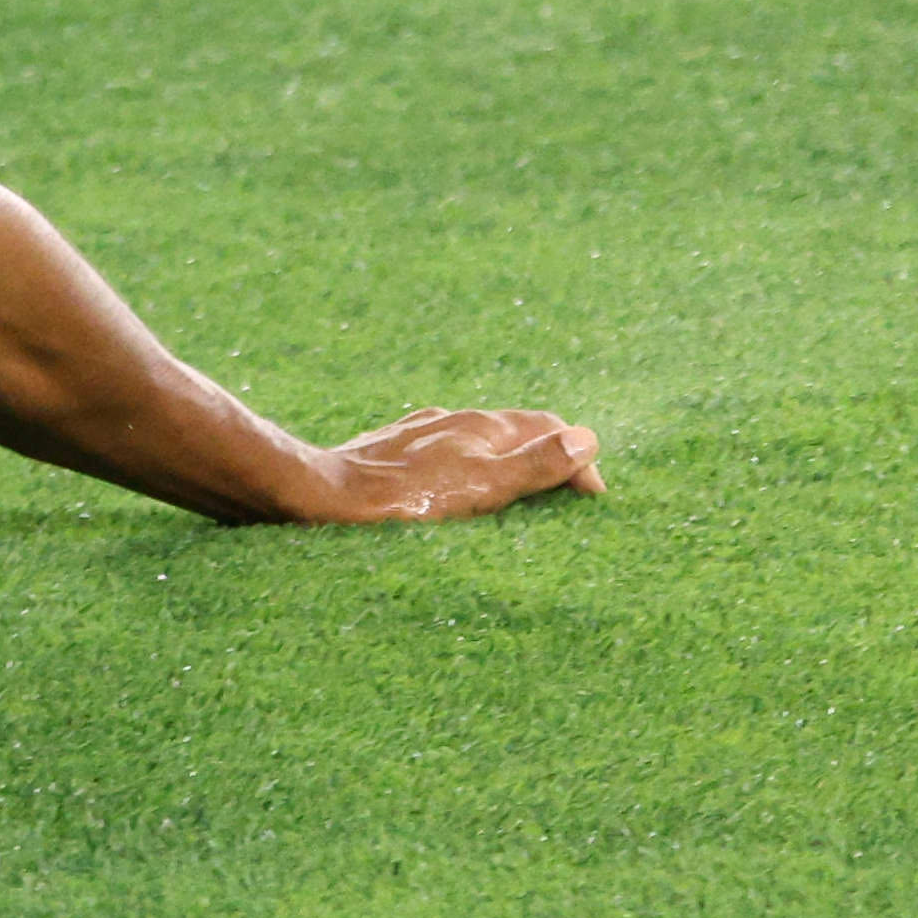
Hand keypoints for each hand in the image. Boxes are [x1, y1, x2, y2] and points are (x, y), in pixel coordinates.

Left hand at [288, 405, 601, 523]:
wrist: (325, 496)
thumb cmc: (407, 497)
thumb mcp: (485, 485)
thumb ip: (536, 463)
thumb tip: (586, 439)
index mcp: (479, 425)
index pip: (547, 426)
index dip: (576, 457)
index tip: (592, 497)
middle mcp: (450, 420)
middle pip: (514, 431)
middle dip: (546, 457)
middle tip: (566, 497)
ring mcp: (418, 433)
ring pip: (477, 440)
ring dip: (506, 462)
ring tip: (521, 497)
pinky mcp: (390, 451)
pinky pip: (444, 453)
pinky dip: (468, 468)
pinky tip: (460, 489)